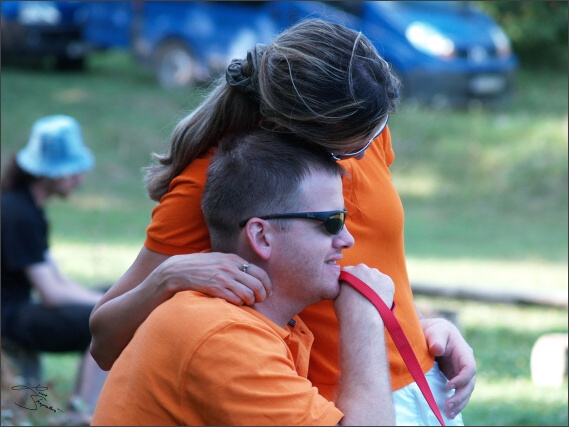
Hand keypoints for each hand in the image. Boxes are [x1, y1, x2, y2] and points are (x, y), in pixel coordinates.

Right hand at [153, 252, 271, 305]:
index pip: (260, 273)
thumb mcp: (218, 259)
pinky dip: (238, 304)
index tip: (267, 293)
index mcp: (233, 259)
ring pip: (249, 294)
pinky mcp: (215, 288)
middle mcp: (230, 267)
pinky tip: (234, 303)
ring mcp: (223, 277)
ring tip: (245, 303)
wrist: (176, 271)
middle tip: (259, 301)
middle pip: (258, 285)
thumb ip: (233, 264)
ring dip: (250, 301)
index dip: (267, 285)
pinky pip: (235, 299)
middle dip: (262, 295)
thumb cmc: (199, 267)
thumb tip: (251, 274)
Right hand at [339, 264, 394, 307]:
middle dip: (365, 282)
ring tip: (374, 301)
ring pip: (377, 278)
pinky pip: (387, 285)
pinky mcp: (387, 280)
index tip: (355, 292)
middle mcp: (361, 267)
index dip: (353, 283)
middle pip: (364, 273)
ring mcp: (375, 273)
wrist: (362, 318)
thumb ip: (341, 287)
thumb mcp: (336, 296)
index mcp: (347, 271)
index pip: (350, 273)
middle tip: (365, 296)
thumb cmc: (346, 311)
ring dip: (376, 286)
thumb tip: (346, 289)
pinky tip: (381, 302)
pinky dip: (385, 292)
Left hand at [421, 317, 475, 418]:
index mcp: (464, 353)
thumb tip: (437, 349)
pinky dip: (455, 402)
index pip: (469, 369)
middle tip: (448, 406)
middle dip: (460, 396)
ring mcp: (461, 373)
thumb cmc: (436, 331)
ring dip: (459, 403)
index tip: (449, 386)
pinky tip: (449, 412)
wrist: (433, 334)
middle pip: (469, 384)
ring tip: (449, 414)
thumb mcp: (435, 332)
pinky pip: (458, 392)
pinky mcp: (454, 378)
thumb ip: (436, 339)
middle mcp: (466, 365)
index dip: (462, 379)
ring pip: (465, 391)